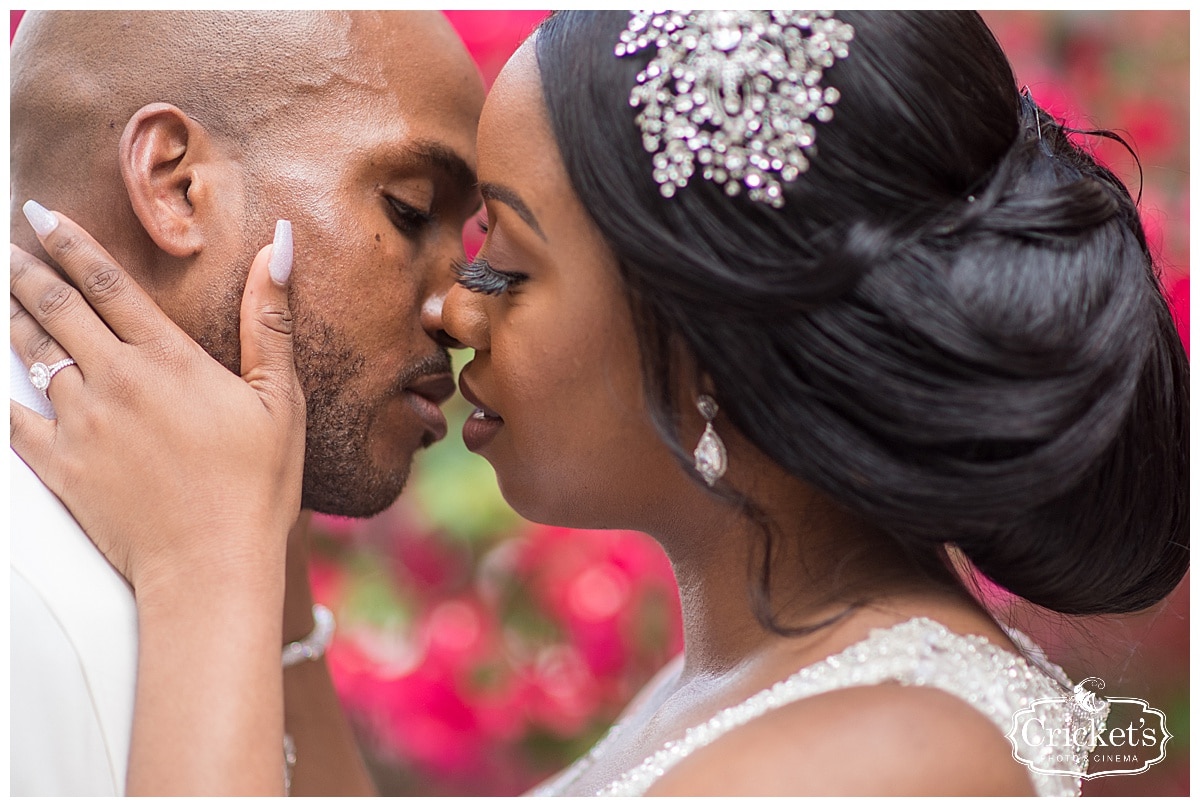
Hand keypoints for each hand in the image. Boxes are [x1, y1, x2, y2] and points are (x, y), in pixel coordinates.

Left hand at [10, 204, 305, 594]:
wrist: (209, 565)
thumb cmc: (258, 484)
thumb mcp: (281, 397)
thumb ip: (270, 318)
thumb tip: (280, 245)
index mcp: (167, 359)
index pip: (106, 282)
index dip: (69, 242)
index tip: (40, 214)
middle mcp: (114, 381)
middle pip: (55, 308)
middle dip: (24, 270)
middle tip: (3, 245)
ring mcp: (80, 424)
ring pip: (31, 354)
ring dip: (11, 318)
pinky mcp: (60, 466)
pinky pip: (15, 418)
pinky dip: (2, 392)